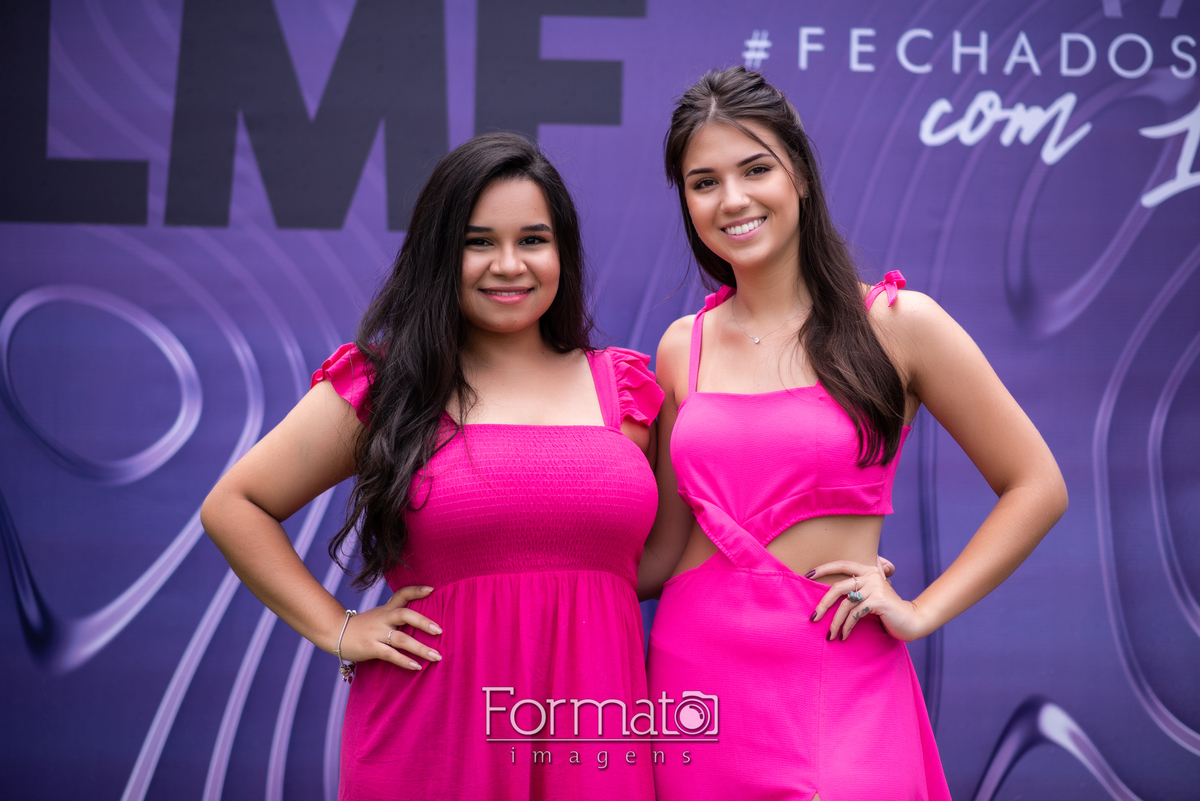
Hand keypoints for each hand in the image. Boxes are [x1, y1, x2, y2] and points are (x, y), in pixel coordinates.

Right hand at [335, 585, 443, 669]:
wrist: (335, 632)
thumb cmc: (362, 626)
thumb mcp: (378, 615)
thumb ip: (395, 615)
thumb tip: (419, 619)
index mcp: (386, 609)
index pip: (402, 594)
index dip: (417, 590)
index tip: (432, 589)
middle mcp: (383, 618)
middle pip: (405, 615)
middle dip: (424, 622)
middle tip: (440, 631)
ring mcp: (377, 633)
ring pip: (401, 639)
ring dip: (420, 648)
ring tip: (436, 656)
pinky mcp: (371, 648)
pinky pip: (390, 655)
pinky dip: (405, 661)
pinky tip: (417, 667)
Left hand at [808, 560, 926, 641]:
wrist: (911, 620)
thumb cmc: (886, 610)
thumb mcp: (871, 594)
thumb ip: (857, 588)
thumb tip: (830, 590)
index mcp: (868, 570)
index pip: (842, 564)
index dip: (824, 568)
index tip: (807, 575)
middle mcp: (871, 575)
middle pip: (838, 587)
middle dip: (823, 603)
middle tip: (813, 617)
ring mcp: (876, 587)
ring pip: (846, 604)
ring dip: (835, 622)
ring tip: (829, 635)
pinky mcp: (879, 601)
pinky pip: (855, 614)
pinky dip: (847, 626)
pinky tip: (843, 636)